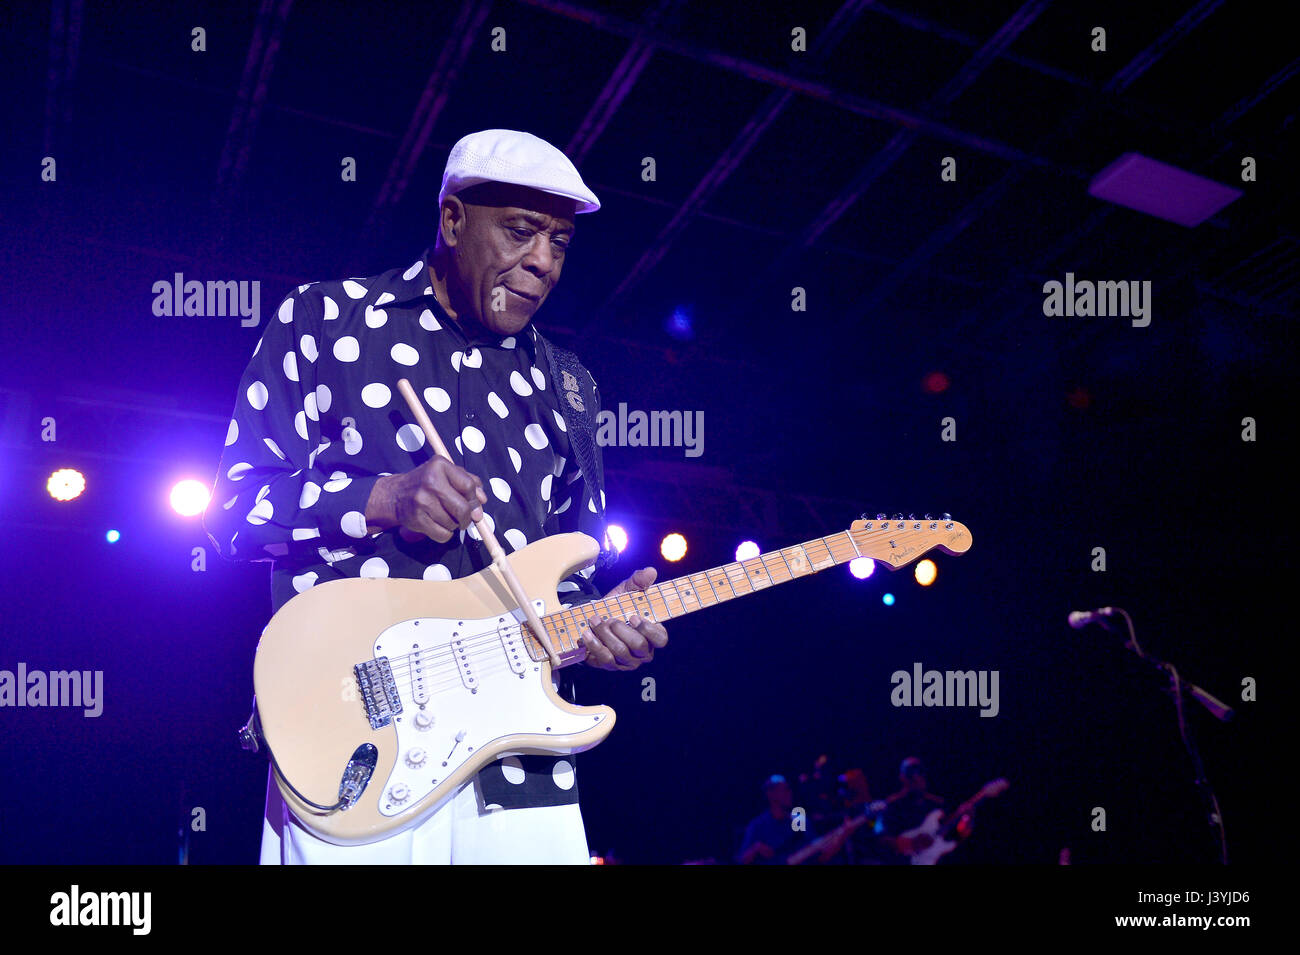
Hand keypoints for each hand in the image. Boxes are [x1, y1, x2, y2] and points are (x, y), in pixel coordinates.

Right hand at [366, 457, 486, 541]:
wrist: (396, 495)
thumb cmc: (427, 483)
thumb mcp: (447, 474)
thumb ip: (469, 482)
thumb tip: (482, 501)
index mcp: (440, 465)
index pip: (468, 486)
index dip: (474, 500)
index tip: (474, 506)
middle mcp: (430, 481)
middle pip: (463, 509)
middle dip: (467, 518)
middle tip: (464, 519)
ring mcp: (422, 501)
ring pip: (453, 523)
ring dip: (453, 525)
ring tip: (444, 516)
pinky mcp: (416, 519)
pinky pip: (443, 535)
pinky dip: (444, 534)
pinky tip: (437, 525)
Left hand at [580, 566, 668, 670]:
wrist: (594, 616)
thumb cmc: (617, 606)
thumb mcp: (627, 591)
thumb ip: (639, 581)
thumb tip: (650, 572)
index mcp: (653, 634)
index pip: (660, 639)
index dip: (649, 630)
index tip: (634, 617)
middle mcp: (643, 652)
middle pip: (638, 646)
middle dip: (621, 630)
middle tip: (610, 619)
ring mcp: (626, 661)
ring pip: (620, 652)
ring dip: (605, 634)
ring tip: (594, 620)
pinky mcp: (609, 665)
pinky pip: (603, 659)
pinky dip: (594, 644)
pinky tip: (587, 633)